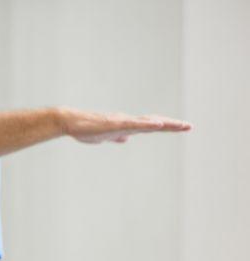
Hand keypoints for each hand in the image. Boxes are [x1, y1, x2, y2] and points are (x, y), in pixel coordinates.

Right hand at [58, 107, 191, 143]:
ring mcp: (121, 122)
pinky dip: (147, 124)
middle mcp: (128, 122)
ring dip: (164, 124)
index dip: (166, 126)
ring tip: (180, 125)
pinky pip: (133, 124)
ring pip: (147, 122)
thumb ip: (117, 136)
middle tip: (189, 126)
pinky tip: (157, 124)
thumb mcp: (105, 136)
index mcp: (127, 126)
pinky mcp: (114, 124)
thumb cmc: (85, 128)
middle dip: (171, 125)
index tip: (182, 127)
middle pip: (154, 123)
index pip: (151, 125)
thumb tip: (126, 139)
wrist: (70, 122)